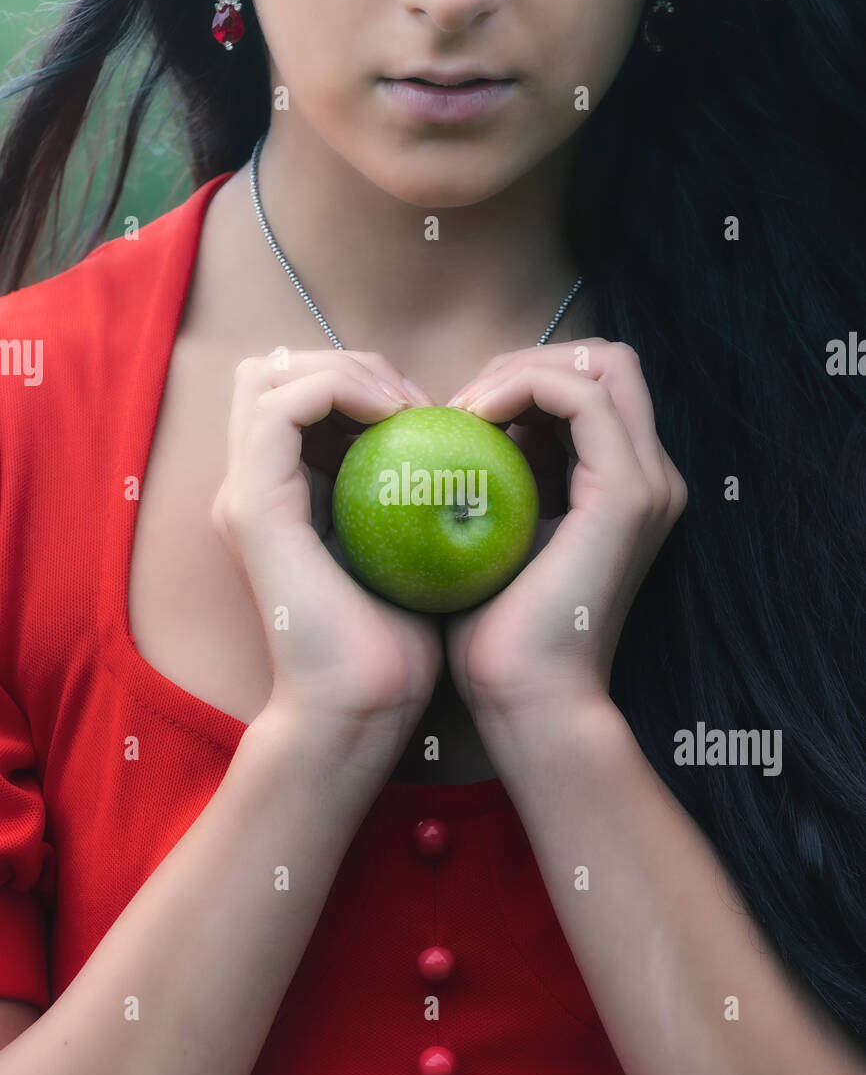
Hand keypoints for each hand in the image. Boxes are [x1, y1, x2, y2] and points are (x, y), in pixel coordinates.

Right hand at [211, 350, 441, 759]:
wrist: (361, 710)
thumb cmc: (397, 646)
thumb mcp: (408, 551)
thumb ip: (408, 497)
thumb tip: (459, 448)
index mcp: (278, 498)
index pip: (299, 396)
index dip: (359, 381)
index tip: (427, 414)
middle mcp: (249, 488)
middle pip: (274, 372)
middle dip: (349, 364)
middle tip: (414, 403)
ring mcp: (243, 494)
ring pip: (272, 374)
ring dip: (347, 370)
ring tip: (409, 407)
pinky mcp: (253, 505)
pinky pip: (285, 406)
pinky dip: (343, 390)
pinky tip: (400, 417)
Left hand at [443, 339, 686, 719]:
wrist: (527, 702)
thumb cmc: (494, 640)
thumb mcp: (491, 541)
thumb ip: (493, 486)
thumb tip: (447, 439)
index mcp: (623, 489)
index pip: (590, 388)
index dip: (525, 379)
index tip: (460, 417)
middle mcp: (649, 478)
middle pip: (607, 361)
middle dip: (528, 362)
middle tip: (464, 404)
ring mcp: (647, 483)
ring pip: (602, 362)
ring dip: (523, 369)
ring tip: (464, 411)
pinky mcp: (627, 494)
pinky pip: (580, 395)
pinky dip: (523, 387)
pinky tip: (469, 419)